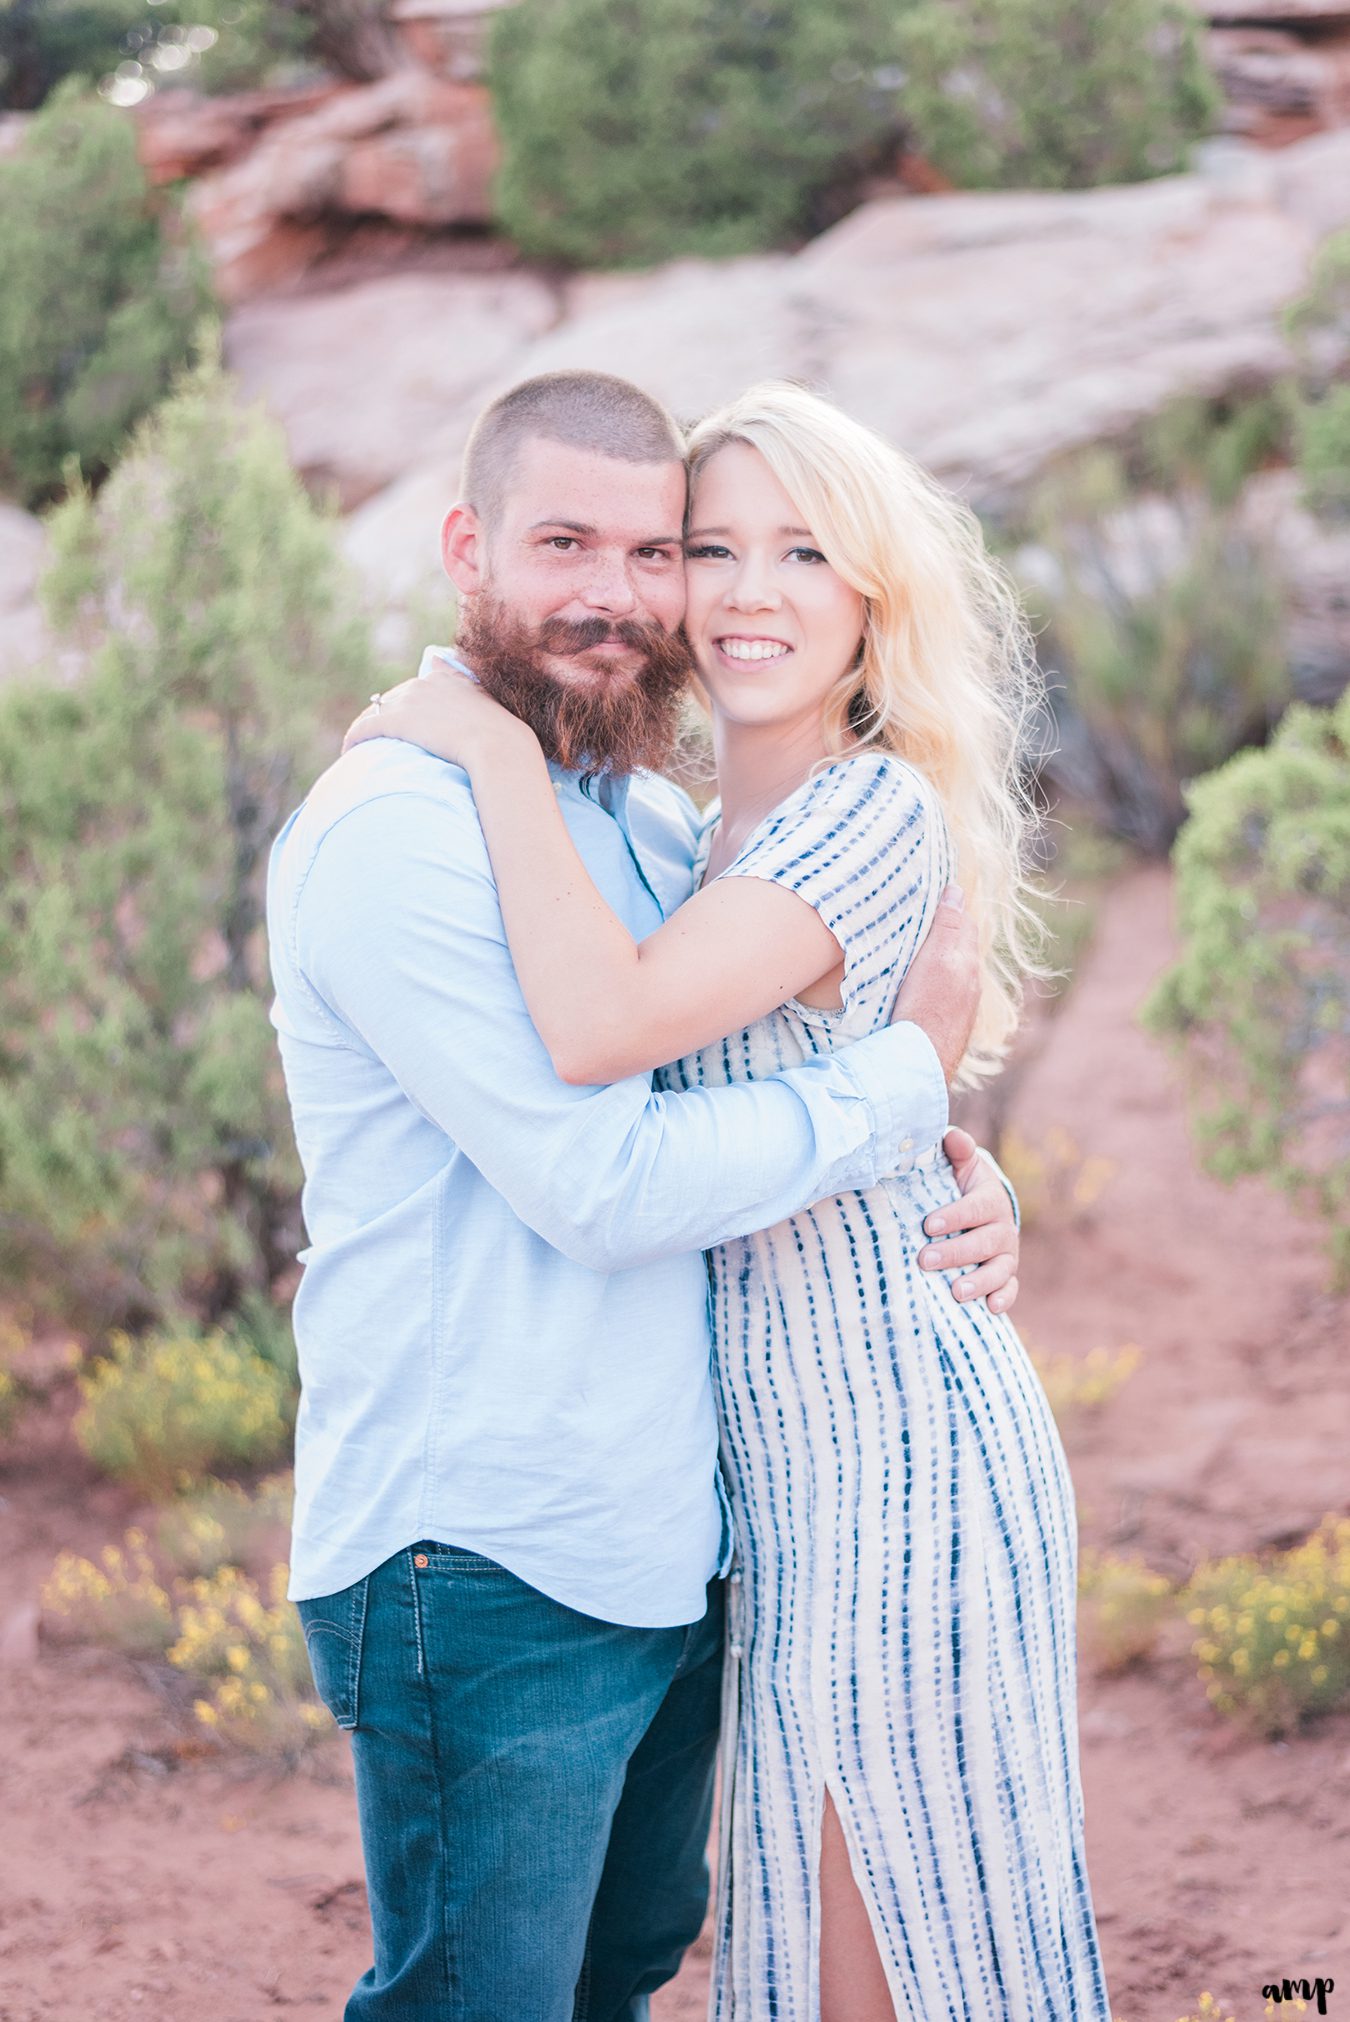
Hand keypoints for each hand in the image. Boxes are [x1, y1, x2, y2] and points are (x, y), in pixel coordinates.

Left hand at [342, 662, 530, 767]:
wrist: (500, 748)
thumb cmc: (505, 741)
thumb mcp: (496, 715)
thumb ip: (482, 708)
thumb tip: (484, 718)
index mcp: (449, 679)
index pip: (420, 686)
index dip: (412, 703)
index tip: (410, 719)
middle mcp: (426, 683)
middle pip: (395, 697)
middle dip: (387, 715)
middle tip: (381, 739)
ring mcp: (410, 700)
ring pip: (376, 710)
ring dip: (368, 727)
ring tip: (361, 746)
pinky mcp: (396, 719)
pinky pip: (366, 726)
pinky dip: (355, 737)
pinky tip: (348, 750)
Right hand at [890, 886, 979, 1084]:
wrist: (920, 1061)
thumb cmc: (927, 1006)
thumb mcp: (937, 958)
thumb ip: (948, 926)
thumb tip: (957, 891)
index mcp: (967, 964)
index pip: (964, 926)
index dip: (948, 912)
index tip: (929, 901)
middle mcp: (970, 987)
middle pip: (959, 952)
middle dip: (945, 938)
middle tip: (919, 926)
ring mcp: (960, 1011)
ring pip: (951, 978)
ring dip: (938, 966)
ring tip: (915, 957)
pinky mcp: (947, 1030)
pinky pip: (942, 1000)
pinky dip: (932, 990)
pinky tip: (916, 993)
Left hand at [917, 1126, 1018, 1313]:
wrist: (980, 1209)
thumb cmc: (960, 1186)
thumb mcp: (960, 1165)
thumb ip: (956, 1150)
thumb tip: (953, 1137)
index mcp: (990, 1199)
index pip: (975, 1208)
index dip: (954, 1216)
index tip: (928, 1225)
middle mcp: (1003, 1228)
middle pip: (984, 1242)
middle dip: (956, 1252)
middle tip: (925, 1260)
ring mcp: (1006, 1254)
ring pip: (999, 1269)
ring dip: (979, 1281)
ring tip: (956, 1292)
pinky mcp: (1006, 1275)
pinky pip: (1010, 1289)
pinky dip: (1004, 1299)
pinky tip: (990, 1308)